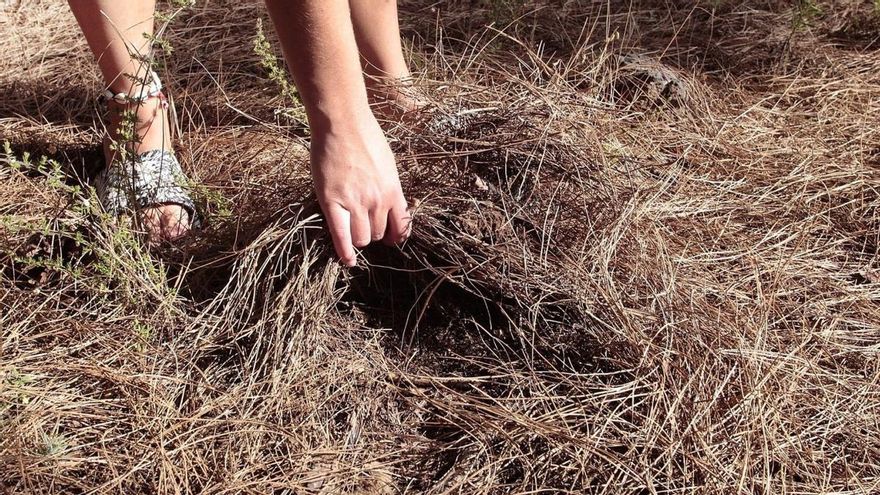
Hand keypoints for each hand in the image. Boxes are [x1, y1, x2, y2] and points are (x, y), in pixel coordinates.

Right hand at [310, 114, 409, 265]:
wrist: (342, 122)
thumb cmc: (365, 136)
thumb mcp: (387, 163)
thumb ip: (389, 186)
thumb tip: (390, 204)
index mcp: (394, 190)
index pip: (401, 227)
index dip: (395, 236)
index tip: (390, 239)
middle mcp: (378, 201)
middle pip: (377, 234)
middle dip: (371, 233)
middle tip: (362, 225)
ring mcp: (355, 203)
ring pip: (361, 238)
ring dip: (358, 238)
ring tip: (352, 231)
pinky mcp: (333, 202)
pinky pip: (340, 236)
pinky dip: (344, 252)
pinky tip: (347, 260)